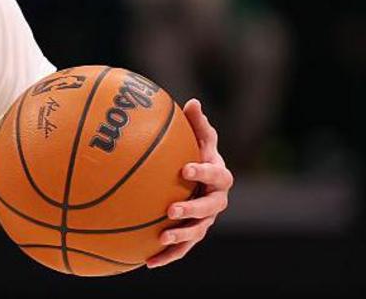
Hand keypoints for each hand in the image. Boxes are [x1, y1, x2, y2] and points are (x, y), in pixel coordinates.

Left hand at [146, 99, 231, 267]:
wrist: (197, 178)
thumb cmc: (195, 152)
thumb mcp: (197, 137)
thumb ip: (197, 124)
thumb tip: (194, 102)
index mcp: (218, 176)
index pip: (215, 174)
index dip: (202, 172)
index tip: (185, 168)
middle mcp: (216, 201)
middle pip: (210, 208)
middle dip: (193, 210)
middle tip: (173, 209)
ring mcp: (206, 221)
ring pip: (198, 232)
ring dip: (181, 237)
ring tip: (162, 237)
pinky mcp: (193, 235)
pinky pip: (182, 249)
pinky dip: (168, 256)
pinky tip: (147, 263)